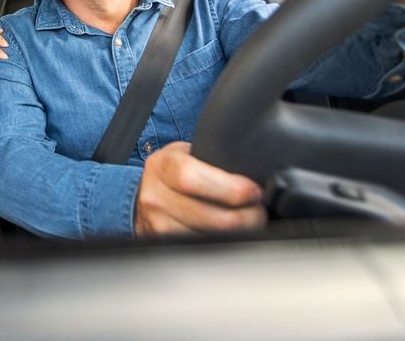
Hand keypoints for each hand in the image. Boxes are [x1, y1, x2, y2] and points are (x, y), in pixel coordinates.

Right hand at [134, 142, 265, 235]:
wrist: (145, 194)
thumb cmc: (173, 172)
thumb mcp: (187, 154)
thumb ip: (213, 160)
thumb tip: (254, 172)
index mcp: (162, 165)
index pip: (191, 177)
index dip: (228, 188)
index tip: (253, 192)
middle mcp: (155, 196)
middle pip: (206, 216)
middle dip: (244, 217)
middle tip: (259, 212)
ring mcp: (158, 223)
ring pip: (207, 238)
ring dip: (237, 234)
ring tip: (248, 224)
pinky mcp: (164, 244)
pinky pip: (201, 250)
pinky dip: (222, 245)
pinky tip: (230, 235)